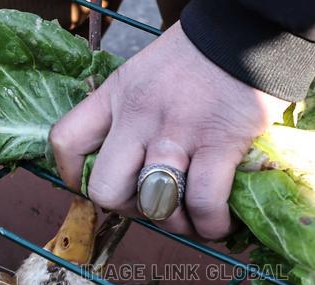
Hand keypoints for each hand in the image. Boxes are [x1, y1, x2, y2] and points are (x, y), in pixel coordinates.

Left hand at [50, 22, 288, 239]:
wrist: (248, 29)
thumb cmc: (199, 57)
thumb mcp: (145, 75)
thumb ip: (132, 113)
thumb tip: (134, 161)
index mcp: (115, 95)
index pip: (66, 142)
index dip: (73, 178)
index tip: (92, 187)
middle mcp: (138, 116)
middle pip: (106, 190)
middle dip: (130, 211)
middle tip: (154, 205)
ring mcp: (177, 132)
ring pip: (156, 205)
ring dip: (176, 224)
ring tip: (193, 219)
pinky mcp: (219, 143)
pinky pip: (204, 204)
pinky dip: (211, 225)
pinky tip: (220, 222)